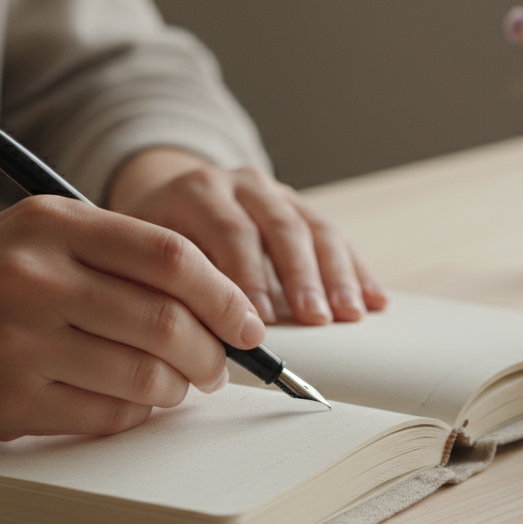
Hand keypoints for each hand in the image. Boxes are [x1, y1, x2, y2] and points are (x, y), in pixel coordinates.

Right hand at [0, 196, 264, 438]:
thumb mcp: (33, 237)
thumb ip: (116, 254)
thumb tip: (218, 301)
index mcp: (50, 223)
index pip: (169, 256)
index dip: (225, 295)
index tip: (250, 323)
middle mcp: (34, 277)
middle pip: (167, 322)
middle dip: (213, 353)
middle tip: (221, 365)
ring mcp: (18, 342)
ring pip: (145, 376)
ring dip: (180, 389)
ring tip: (180, 385)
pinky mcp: (8, 400)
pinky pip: (107, 416)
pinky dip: (137, 415)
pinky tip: (133, 403)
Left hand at [106, 148, 386, 324]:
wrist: (167, 201)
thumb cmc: (154, 244)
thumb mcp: (147, 256)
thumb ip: (170, 287)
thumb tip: (198, 340)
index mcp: (197, 191)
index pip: (230, 232)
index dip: (249, 278)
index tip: (263, 321)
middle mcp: (241, 184)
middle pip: (280, 227)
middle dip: (301, 277)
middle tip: (315, 318)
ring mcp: (275, 193)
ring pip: (315, 228)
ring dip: (337, 276)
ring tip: (349, 313)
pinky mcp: (301, 207)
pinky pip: (336, 236)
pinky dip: (357, 271)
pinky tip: (374, 300)